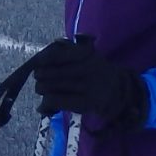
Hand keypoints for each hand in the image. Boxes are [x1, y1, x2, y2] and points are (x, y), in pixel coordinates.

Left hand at [32, 39, 148, 127]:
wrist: (118, 91)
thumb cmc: (95, 70)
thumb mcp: (86, 52)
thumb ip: (66, 48)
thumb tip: (41, 56)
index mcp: (84, 54)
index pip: (54, 55)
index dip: (41, 60)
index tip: (38, 64)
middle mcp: (85, 68)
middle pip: (47, 72)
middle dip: (39, 77)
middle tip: (40, 80)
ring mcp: (86, 86)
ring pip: (48, 87)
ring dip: (41, 90)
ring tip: (44, 92)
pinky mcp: (84, 103)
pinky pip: (56, 101)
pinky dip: (45, 105)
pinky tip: (44, 107)